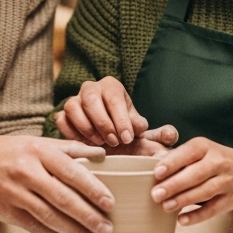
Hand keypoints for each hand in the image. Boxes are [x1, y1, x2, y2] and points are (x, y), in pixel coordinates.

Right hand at [0, 134, 113, 232]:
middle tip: (106, 228)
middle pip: (63, 198)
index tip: (109, 202)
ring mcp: (15, 193)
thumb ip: (69, 148)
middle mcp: (27, 172)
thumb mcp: (35, 142)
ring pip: (50, 217)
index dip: (92, 189)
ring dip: (75, 232)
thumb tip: (100, 153)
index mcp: (38, 151)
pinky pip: (35, 227)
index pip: (71, 171)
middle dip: (88, 216)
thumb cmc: (5, 151)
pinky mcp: (6, 212)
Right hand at [55, 77, 178, 154]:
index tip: (128, 138)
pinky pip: (60, 119)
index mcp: (112, 87)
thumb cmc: (126, 135)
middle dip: (103, 123)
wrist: (107, 143)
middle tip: (114, 143)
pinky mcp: (62, 115)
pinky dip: (71, 133)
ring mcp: (73, 101)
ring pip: (72, 107)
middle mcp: (91, 89)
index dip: (121, 118)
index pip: (114, 97)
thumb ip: (159, 135)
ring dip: (86, 128)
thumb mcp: (143, 135)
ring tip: (100, 145)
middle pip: (90, 98)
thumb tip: (171, 134)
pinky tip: (84, 146)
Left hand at [149, 139, 232, 225]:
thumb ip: (180, 158)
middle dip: (175, 185)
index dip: (173, 163)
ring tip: (165, 206)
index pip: (188, 153)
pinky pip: (213, 209)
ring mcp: (227, 181)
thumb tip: (152, 165)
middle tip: (156, 194)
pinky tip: (182, 220)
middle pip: (196, 174)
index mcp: (206, 147)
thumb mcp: (201, 151)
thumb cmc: (216, 160)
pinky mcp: (231, 200)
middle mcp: (218, 162)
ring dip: (184, 200)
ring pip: (204, 191)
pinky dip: (198, 215)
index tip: (156, 172)